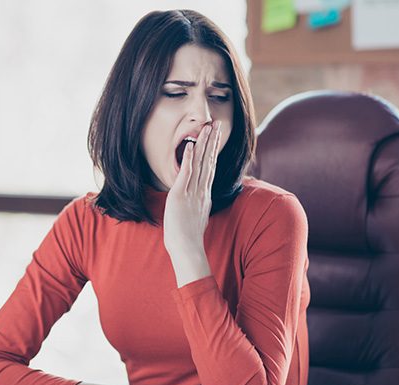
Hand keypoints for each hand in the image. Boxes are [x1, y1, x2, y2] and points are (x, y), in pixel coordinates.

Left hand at [163, 121, 222, 285]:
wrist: (186, 248)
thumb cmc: (187, 236)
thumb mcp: (196, 215)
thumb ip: (197, 204)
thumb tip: (199, 200)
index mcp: (205, 194)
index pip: (211, 167)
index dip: (213, 150)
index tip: (216, 136)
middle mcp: (201, 191)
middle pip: (210, 161)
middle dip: (213, 141)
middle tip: (217, 123)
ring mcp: (192, 193)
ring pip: (201, 164)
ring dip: (204, 144)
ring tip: (208, 127)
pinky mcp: (181, 196)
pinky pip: (187, 174)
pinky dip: (190, 159)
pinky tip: (192, 145)